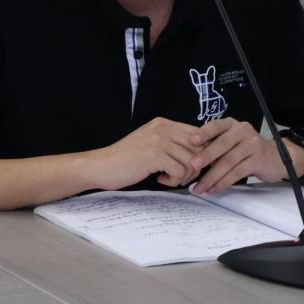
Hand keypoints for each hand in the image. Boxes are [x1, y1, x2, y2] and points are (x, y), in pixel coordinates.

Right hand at [88, 117, 203, 190]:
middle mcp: (163, 128)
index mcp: (163, 123)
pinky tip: (160, 179)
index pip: (198, 134)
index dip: (200, 153)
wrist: (103, 165)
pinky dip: (174, 180)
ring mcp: (159, 141)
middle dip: (194, 167)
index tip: (189, 165)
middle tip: (180, 175)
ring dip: (183, 176)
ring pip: (191, 161)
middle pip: (199, 148)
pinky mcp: (154, 156)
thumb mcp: (151, 142)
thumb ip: (171, 142)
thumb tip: (199, 154)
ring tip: (168, 177)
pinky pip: (180, 172)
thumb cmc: (127, 159)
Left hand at [187, 118, 286, 194]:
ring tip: (200, 187)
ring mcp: (252, 144)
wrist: (277, 157)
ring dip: (212, 176)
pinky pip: (237, 172)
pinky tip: (214, 188)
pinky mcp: (258, 160)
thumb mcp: (232, 142)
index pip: (216, 126)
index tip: (191, 141)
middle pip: (222, 144)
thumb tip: (191, 159)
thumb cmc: (247, 150)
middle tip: (192, 167)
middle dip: (205, 156)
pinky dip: (224, 182)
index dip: (204, 133)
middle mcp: (242, 131)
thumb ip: (216, 146)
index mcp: (232, 124)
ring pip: (228, 161)